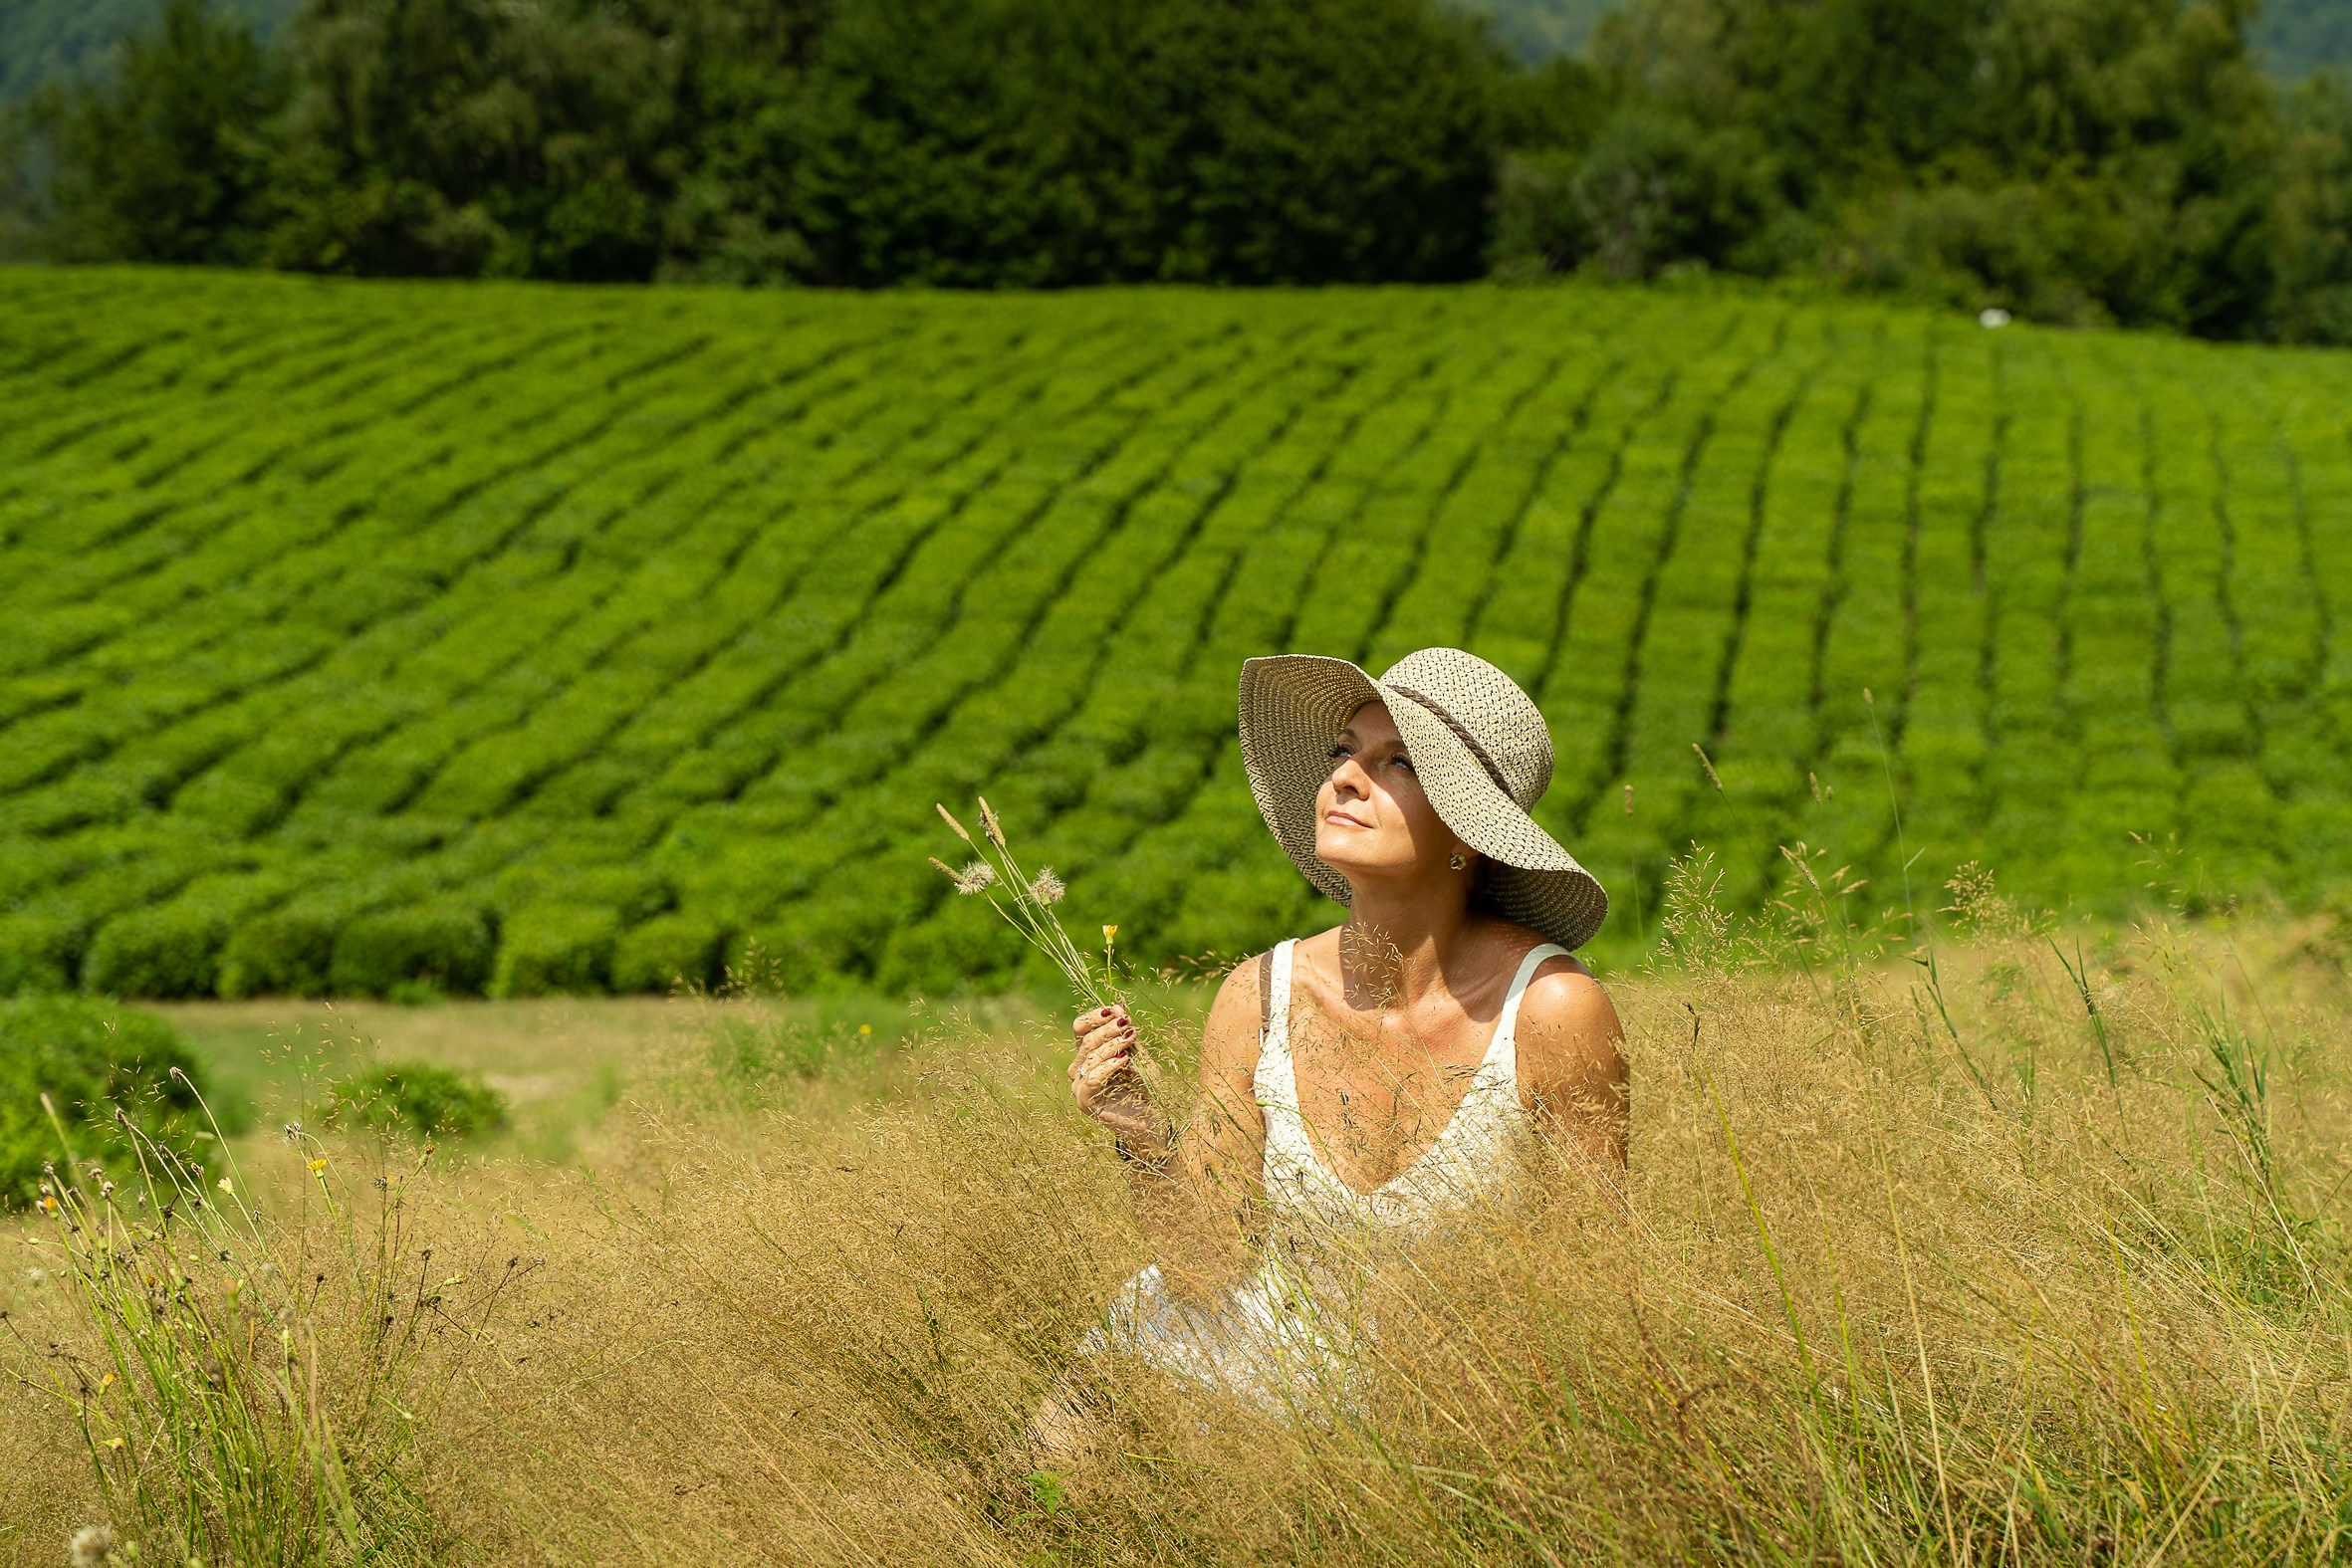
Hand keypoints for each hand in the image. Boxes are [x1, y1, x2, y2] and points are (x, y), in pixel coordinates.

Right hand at [1068, 1004, 1167, 1151]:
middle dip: (1109, 1029)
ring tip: (1130, 1041)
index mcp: (1088, 1054)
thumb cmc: (1143, 1086)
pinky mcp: (1084, 1101)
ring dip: (1112, 1045)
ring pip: (1090, 1056)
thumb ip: (1127, 1034)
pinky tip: (1124, 1060)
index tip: (1116, 1011)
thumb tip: (1118, 1006)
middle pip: (1086, 1039)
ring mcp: (1079, 1086)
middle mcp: (1079, 1068)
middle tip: (1128, 1025)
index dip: (1095, 1016)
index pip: (1080, 1027)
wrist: (1150, 1118)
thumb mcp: (1137, 1054)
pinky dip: (1109, 1066)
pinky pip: (1093, 1078)